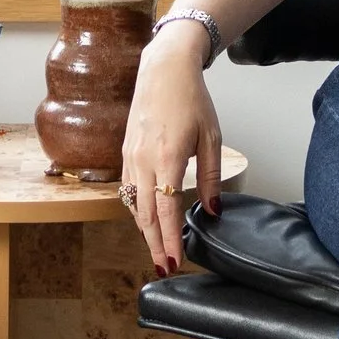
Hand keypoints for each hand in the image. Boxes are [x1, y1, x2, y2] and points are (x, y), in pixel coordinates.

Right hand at [120, 30, 223, 273]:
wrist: (163, 69)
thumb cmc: (191, 100)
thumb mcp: (211, 137)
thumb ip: (212, 177)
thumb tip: (212, 211)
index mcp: (168, 158)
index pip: (166, 210)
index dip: (170, 240)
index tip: (175, 262)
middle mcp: (144, 161)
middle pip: (145, 214)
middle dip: (154, 244)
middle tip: (164, 268)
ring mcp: (131, 156)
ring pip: (133, 204)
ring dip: (144, 230)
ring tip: (157, 249)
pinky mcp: (126, 152)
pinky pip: (128, 188)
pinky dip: (136, 208)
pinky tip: (146, 218)